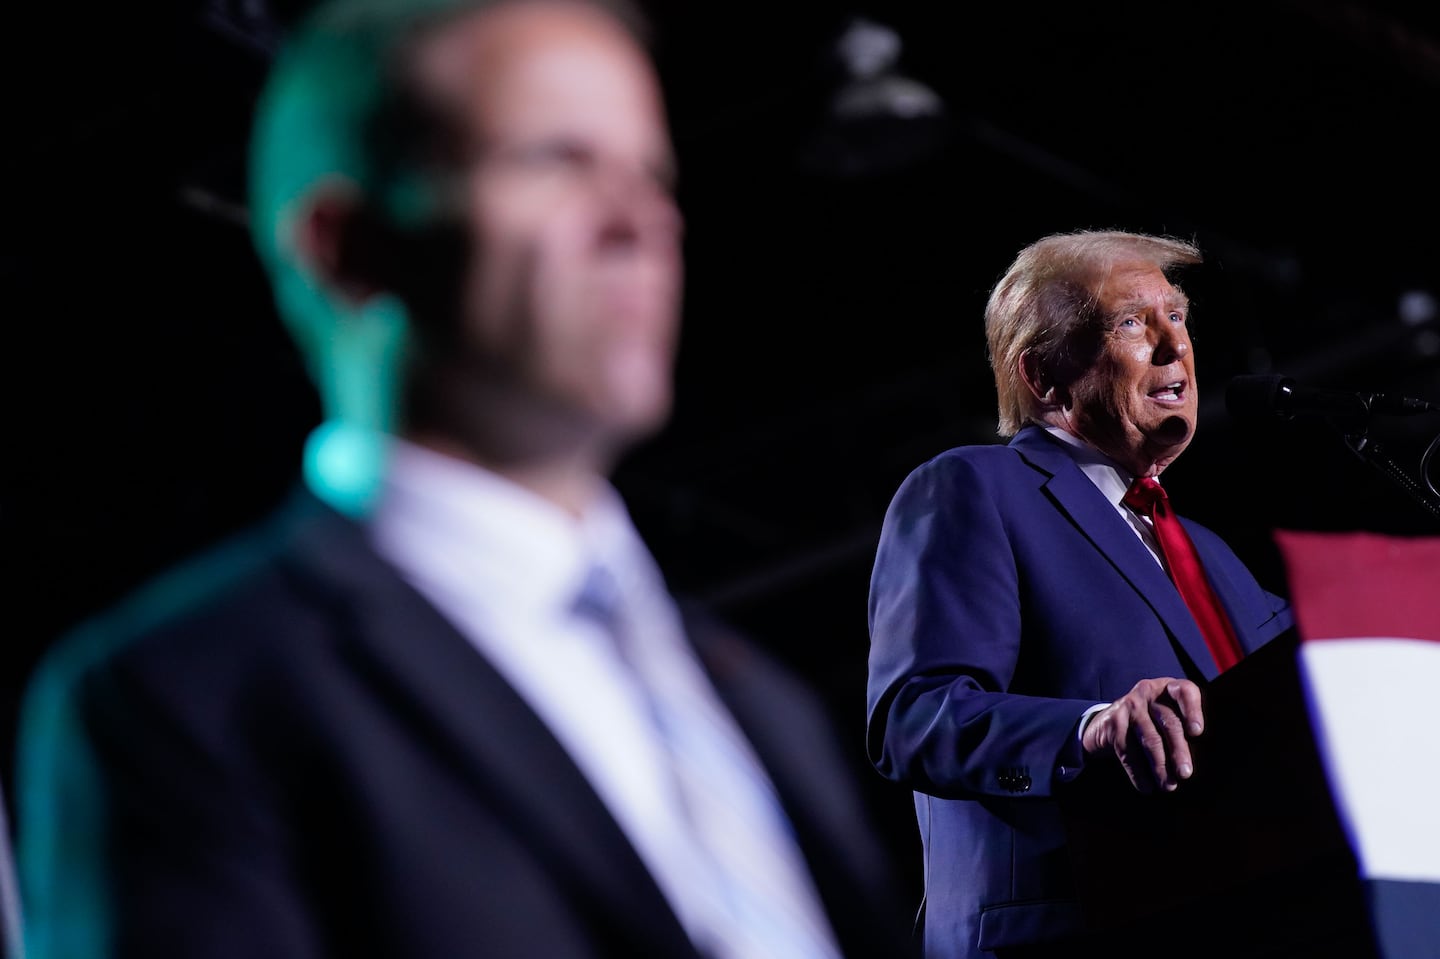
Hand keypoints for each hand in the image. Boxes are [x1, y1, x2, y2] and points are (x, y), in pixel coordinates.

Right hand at [1081, 678, 1203, 792]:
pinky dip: (1138, 772)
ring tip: (1168, 785)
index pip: (1185, 692)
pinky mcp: (1113, 722)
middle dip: (1178, 750)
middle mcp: (1148, 692)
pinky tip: (1147, 786)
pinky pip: (1128, 751)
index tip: (1197, 733)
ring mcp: (1129, 706)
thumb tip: (1201, 761)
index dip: (1192, 711)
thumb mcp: (1166, 715)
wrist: (1107, 722)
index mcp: (1168, 688)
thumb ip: (1183, 727)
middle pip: (1169, 722)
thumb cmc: (1151, 722)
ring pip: (1149, 739)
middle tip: (1185, 773)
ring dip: (1160, 766)